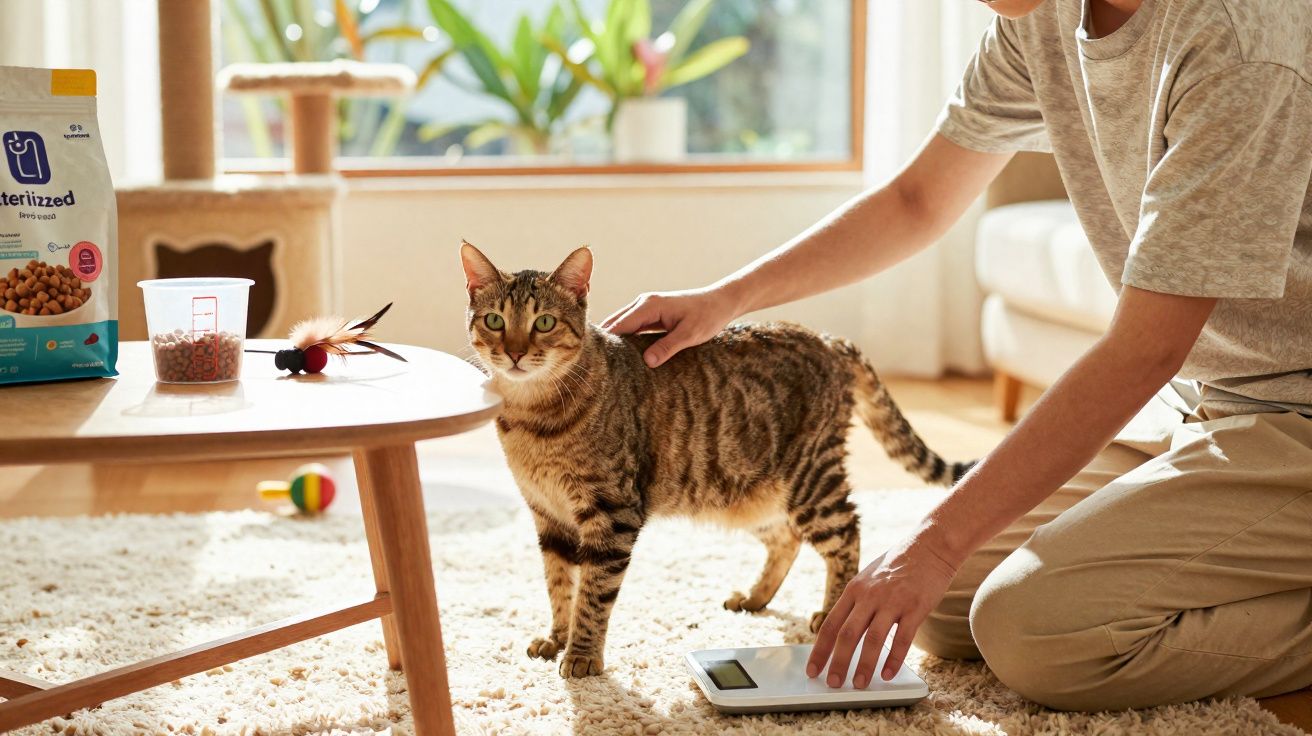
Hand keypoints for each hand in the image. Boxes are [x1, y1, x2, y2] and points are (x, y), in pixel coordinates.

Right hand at [600, 285, 743, 366]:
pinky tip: (619, 355)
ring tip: (601, 362)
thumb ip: (667, 347)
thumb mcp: (690, 335)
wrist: (721, 302)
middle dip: (603, 342)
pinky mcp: (651, 314)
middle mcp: (643, 304)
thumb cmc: (708, 316)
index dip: (606, 342)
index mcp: (649, 306)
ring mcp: (646, 308)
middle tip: (592, 364)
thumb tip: (647, 362)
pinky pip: (631, 327)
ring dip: (612, 341)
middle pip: (614, 324)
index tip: (594, 360)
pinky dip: (623, 339)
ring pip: (621, 325)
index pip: (619, 325)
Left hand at [806, 529, 958, 688]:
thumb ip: (857, 602)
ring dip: (864, 665)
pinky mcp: (915, 607)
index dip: (820, 650)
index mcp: (854, 590)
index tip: (813, 670)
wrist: (930, 546)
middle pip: (847, 634)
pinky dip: (893, 659)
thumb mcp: (869, 578)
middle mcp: (869, 596)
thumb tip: (843, 631)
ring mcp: (893, 601)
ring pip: (873, 639)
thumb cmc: (898, 565)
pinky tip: (888, 674)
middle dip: (838, 662)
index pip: (830, 624)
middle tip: (832, 684)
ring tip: (859, 684)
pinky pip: (902, 638)